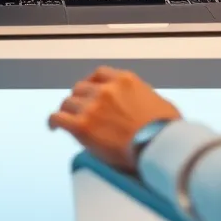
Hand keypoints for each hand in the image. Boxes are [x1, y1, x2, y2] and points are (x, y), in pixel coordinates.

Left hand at [48, 66, 181, 171]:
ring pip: (68, 102)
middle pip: (81, 88)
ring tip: (66, 119)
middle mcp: (106, 89)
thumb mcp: (159, 103)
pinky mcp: (82, 126)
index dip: (92, 84)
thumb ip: (143, 98)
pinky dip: (54, 121)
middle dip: (79, 98)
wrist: (158, 146)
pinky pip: (58, 118)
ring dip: (68, 111)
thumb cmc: (166, 130)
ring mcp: (92, 106)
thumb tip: (143, 106)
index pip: (99, 74)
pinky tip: (53, 127)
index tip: (90, 91)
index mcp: (125, 80)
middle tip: (80, 110)